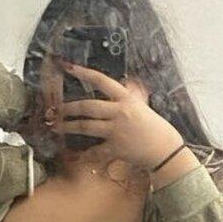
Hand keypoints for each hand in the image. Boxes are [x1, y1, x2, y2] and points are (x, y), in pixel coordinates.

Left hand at [57, 61, 184, 170]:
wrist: (165, 151)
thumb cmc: (156, 128)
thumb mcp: (143, 106)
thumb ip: (131, 95)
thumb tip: (126, 82)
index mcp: (127, 99)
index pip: (101, 81)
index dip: (84, 73)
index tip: (69, 67)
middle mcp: (120, 113)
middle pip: (87, 106)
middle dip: (68, 108)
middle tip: (56, 109)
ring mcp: (116, 132)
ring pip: (86, 127)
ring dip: (68, 126)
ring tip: (57, 127)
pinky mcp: (115, 149)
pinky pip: (94, 151)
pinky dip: (83, 154)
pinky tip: (73, 153)